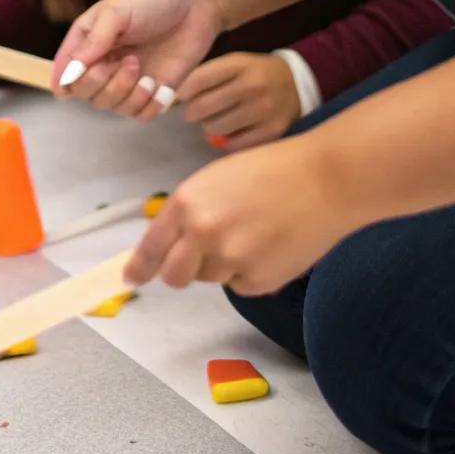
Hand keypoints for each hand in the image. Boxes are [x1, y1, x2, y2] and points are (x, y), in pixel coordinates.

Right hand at [51, 0, 223, 119]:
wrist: (197, 2)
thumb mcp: (116, 12)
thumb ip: (92, 43)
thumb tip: (67, 76)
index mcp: (87, 42)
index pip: (64, 76)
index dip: (71, 82)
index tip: (91, 70)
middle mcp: (103, 63)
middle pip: (87, 96)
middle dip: (107, 84)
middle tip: (130, 60)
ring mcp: (128, 79)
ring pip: (113, 108)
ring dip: (130, 95)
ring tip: (147, 75)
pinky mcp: (153, 91)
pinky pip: (140, 116)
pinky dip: (149, 106)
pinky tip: (160, 87)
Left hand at [125, 133, 354, 295]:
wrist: (324, 180)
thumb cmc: (271, 169)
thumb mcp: (218, 178)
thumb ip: (192, 210)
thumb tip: (175, 241)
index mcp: (187, 203)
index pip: (152, 245)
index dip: (138, 266)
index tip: (130, 278)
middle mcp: (202, 234)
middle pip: (174, 276)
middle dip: (181, 271)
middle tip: (202, 256)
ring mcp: (230, 261)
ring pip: (210, 278)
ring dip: (221, 264)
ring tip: (253, 233)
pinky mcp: (258, 282)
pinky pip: (241, 284)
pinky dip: (250, 271)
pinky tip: (271, 244)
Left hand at [179, 52, 300, 150]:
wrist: (296, 84)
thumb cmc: (254, 73)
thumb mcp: (234, 63)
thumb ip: (206, 76)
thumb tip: (172, 98)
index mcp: (239, 64)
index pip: (199, 80)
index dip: (182, 92)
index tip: (179, 97)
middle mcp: (252, 86)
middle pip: (203, 107)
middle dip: (192, 112)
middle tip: (196, 112)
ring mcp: (264, 110)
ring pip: (215, 129)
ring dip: (209, 127)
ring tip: (216, 120)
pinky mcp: (272, 132)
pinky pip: (234, 145)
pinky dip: (227, 140)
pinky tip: (232, 130)